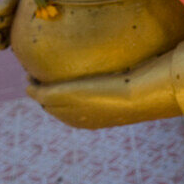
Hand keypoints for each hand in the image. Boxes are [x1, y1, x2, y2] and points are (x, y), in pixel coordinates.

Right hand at [26, 53, 177, 127]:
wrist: (135, 97)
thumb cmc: (142, 90)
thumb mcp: (136, 85)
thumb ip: (135, 79)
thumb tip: (151, 63)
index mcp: (90, 119)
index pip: (71, 109)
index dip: (66, 95)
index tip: (64, 80)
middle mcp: (73, 119)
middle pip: (53, 106)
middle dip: (47, 90)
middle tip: (44, 74)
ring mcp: (61, 110)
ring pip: (41, 96)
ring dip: (37, 84)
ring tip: (35, 70)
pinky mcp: (53, 97)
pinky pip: (35, 89)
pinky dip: (33, 81)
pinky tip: (31, 70)